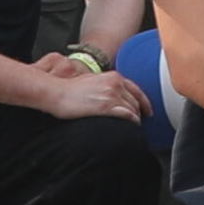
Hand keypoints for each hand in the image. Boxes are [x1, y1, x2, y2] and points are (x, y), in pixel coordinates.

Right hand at [29, 53, 151, 121]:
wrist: (56, 92)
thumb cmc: (68, 89)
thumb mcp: (92, 81)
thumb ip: (105, 85)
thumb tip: (112, 95)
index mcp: (113, 77)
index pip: (136, 90)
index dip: (144, 102)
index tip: (147, 110)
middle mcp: (115, 84)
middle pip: (136, 101)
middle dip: (139, 113)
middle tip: (140, 122)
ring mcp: (112, 94)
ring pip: (133, 109)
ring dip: (135, 119)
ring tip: (134, 128)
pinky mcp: (106, 106)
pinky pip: (127, 116)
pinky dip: (132, 122)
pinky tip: (131, 128)